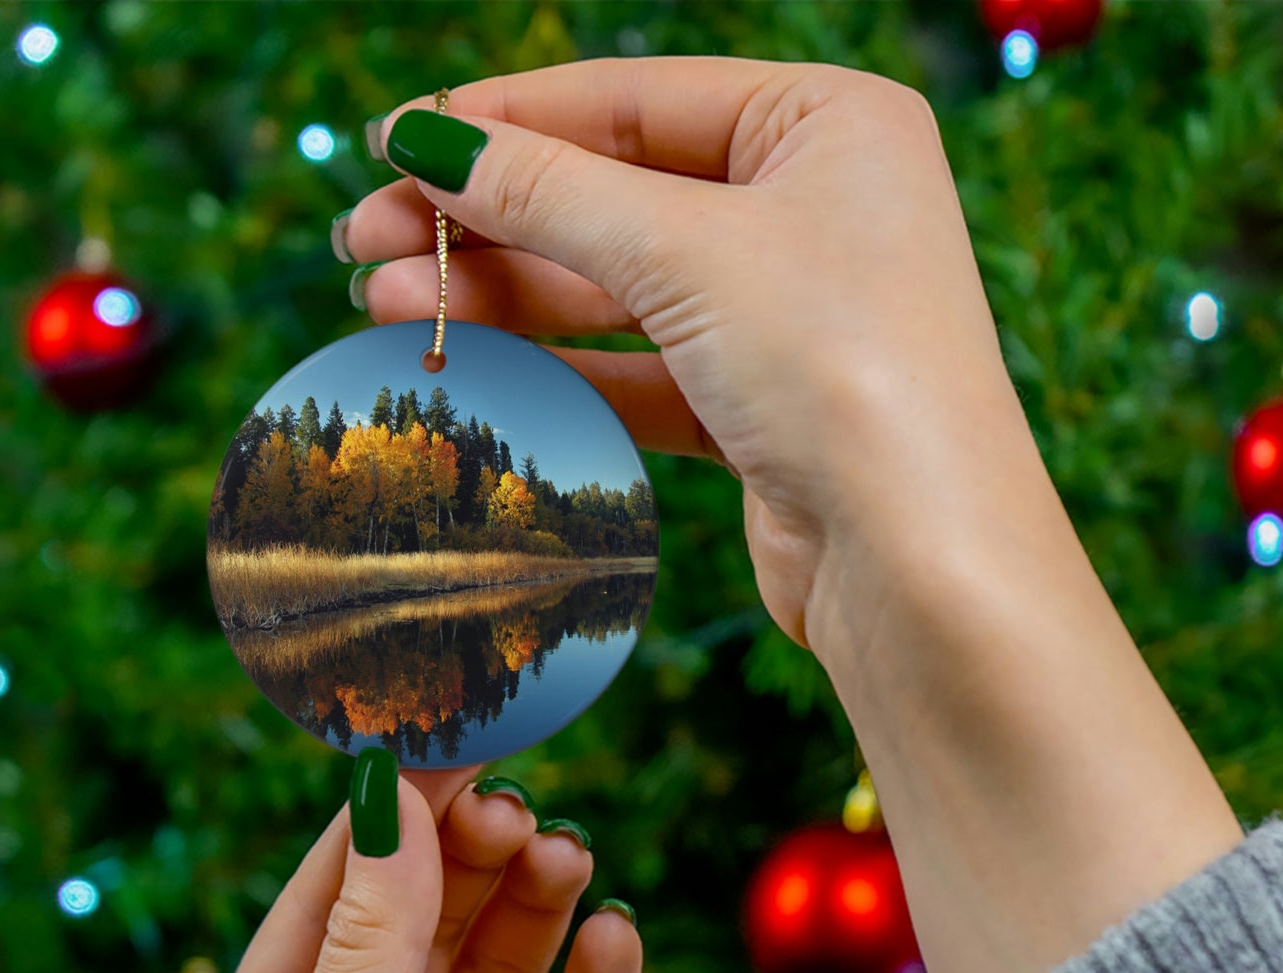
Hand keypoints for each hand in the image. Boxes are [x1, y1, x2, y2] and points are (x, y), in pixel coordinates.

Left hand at [181, 763, 641, 972]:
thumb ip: (371, 947)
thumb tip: (392, 801)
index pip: (332, 900)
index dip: (389, 821)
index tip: (448, 743)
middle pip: (427, 927)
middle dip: (470, 863)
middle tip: (520, 808)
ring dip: (535, 912)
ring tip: (569, 857)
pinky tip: (616, 941)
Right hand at [340, 56, 1035, 656]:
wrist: (918, 562)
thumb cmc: (841, 369)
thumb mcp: (686, 251)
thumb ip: (550, 192)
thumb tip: (426, 140)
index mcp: (828, 124)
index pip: (635, 100)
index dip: (506, 120)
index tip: (393, 142)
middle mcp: (815, 209)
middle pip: (617, 195)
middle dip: (488, 219)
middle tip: (364, 241)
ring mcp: (790, 314)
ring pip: (620, 289)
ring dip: (505, 296)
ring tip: (385, 306)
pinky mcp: (763, 408)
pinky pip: (642, 370)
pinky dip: (561, 367)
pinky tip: (471, 362)